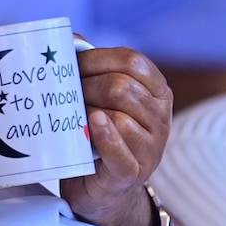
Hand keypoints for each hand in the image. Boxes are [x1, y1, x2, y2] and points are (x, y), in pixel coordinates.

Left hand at [60, 43, 171, 225]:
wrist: (100, 187)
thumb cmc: (97, 133)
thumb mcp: (99, 97)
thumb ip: (90, 67)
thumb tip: (68, 38)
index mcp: (156, 91)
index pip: (133, 62)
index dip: (97, 58)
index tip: (71, 64)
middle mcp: (160, 117)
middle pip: (123, 88)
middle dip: (87, 86)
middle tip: (65, 94)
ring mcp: (150, 147)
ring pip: (120, 117)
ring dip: (87, 112)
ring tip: (72, 116)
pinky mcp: (132, 172)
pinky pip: (122, 150)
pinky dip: (105, 136)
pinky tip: (91, 125)